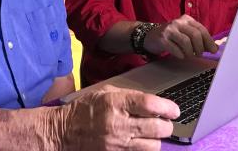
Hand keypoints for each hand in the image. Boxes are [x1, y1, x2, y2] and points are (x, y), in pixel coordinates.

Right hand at [57, 85, 179, 149]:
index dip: (168, 107)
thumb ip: (129, 95)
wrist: (63, 132)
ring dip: (156, 140)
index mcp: (115, 103)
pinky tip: (140, 143)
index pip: (150, 105)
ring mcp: (117, 144)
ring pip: (153, 146)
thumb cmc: (85, 109)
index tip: (174, 110)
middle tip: (166, 122)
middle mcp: (118, 124)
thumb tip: (154, 102)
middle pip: (157, 128)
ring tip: (152, 134)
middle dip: (166, 125)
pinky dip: (144, 149)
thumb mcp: (105, 92)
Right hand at [144, 14, 217, 58]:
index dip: (209, 41)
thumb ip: (200, 39)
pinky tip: (180, 55)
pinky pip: (175, 48)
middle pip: (195, 35)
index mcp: (186, 19)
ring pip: (186, 42)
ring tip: (189, 55)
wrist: (150, 36)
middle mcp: (178, 22)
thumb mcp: (186, 33)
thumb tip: (215, 48)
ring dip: (190, 52)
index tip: (213, 50)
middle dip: (199, 48)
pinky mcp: (162, 39)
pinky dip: (180, 54)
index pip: (201, 29)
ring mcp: (169, 30)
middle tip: (198, 54)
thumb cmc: (172, 36)